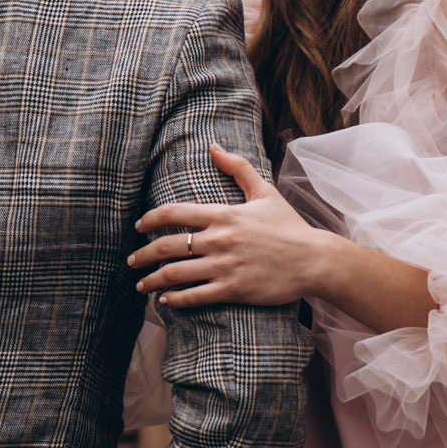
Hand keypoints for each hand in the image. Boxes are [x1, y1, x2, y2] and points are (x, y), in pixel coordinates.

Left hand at [130, 144, 330, 307]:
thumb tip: (213, 146)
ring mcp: (224, 266)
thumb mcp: (264, 192)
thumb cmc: (290, 226)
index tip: (138, 227)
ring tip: (142, 286)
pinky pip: (194, 296)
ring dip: (152, 281)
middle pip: (166, 246)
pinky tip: (166, 301)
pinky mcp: (233, 290)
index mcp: (223, 214)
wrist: (314, 260)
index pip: (174, 213)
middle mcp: (219, 239)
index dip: (150, 219)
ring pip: (175, 274)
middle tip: (132, 261)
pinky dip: (175, 300)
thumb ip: (237, 168)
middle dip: (143, 255)